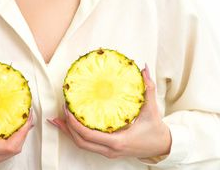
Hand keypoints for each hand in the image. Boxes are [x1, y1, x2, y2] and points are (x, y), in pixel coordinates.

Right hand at [0, 75, 34, 169]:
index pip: (10, 145)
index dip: (22, 131)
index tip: (26, 116)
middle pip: (16, 148)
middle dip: (25, 131)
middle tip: (27, 114)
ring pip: (12, 152)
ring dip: (20, 136)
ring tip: (22, 119)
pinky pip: (5, 154)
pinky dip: (12, 142)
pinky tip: (12, 130)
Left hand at [48, 64, 170, 159]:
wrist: (162, 146)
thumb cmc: (155, 129)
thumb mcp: (151, 109)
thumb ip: (148, 88)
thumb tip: (144, 69)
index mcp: (118, 141)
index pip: (88, 135)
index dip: (74, 123)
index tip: (68, 108)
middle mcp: (110, 149)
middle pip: (80, 142)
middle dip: (66, 128)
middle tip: (58, 112)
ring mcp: (108, 152)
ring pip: (82, 145)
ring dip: (69, 132)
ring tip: (57, 120)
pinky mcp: (108, 151)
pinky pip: (88, 144)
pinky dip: (77, 135)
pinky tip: (70, 125)